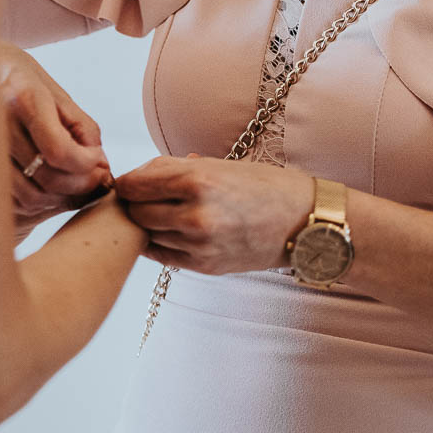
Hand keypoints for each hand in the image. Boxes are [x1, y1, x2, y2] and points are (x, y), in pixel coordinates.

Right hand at [0, 43, 112, 236]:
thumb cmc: (18, 80)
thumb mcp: (53, 92)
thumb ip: (81, 126)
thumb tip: (100, 164)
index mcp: (22, 98)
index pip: (59, 149)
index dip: (86, 163)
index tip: (98, 160)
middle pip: (47, 177)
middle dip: (80, 185)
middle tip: (95, 178)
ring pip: (30, 196)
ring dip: (61, 198)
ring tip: (72, 183)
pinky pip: (12, 201)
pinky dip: (37, 202)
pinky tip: (47, 186)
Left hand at [115, 156, 312, 275]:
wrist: (305, 223)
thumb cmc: (265, 186)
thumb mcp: (221, 165)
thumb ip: (176, 170)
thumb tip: (138, 177)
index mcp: (199, 180)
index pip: (136, 184)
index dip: (126, 183)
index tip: (128, 182)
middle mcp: (196, 214)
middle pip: (136, 212)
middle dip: (133, 204)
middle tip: (139, 198)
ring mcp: (200, 245)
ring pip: (147, 236)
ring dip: (146, 225)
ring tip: (157, 214)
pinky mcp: (205, 267)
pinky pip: (163, 255)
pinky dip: (160, 243)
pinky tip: (169, 231)